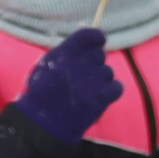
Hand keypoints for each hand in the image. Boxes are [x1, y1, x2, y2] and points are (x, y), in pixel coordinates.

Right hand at [12, 26, 119, 143]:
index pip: (90, 35)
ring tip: (87, 91)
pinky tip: (101, 96)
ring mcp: (95, 78)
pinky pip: (117, 86)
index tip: (97, 43)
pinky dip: (111, 91)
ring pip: (108, 71)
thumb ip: (66, 53)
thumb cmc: (41, 93)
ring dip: (101, 79)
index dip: (96, 38)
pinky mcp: (103, 95)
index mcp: (67, 51)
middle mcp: (83, 61)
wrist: (44, 122)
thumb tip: (84, 42)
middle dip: (93, 64)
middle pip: (100, 54)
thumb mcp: (47, 65)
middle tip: (83, 77)